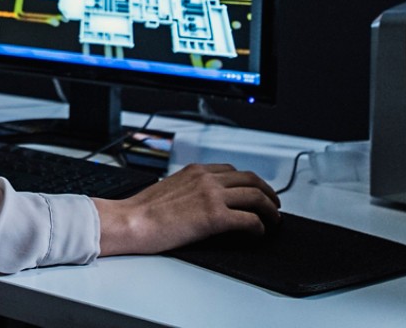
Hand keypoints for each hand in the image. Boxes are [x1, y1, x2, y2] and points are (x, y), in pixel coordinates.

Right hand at [92, 162, 280, 256]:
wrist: (131, 221)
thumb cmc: (143, 210)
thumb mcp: (171, 189)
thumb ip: (192, 189)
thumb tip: (205, 202)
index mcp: (196, 171)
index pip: (233, 171)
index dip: (250, 183)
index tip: (256, 193)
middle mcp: (206, 178)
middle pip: (251, 180)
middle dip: (268, 193)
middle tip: (274, 206)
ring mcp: (211, 196)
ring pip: (255, 197)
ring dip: (270, 210)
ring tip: (273, 221)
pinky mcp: (214, 217)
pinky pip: (248, 219)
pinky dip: (259, 227)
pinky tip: (257, 234)